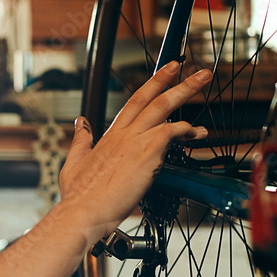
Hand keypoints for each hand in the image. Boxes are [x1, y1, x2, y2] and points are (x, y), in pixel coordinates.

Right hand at [58, 62, 210, 242]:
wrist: (83, 212)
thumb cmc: (78, 196)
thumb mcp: (73, 162)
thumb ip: (81, 140)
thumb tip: (81, 123)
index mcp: (108, 136)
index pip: (133, 103)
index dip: (149, 86)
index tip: (163, 73)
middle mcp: (123, 134)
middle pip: (150, 98)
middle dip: (170, 78)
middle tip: (184, 64)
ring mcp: (135, 142)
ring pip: (164, 107)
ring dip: (185, 91)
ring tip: (203, 80)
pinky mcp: (146, 154)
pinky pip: (172, 131)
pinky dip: (187, 128)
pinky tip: (198, 132)